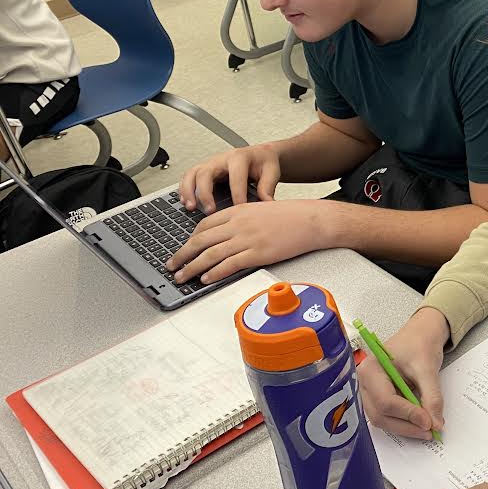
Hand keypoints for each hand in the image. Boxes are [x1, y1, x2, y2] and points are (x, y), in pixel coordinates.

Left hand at [165, 199, 332, 283]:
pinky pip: (228, 264)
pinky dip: (214, 273)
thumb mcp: (262, 210)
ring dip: (191, 267)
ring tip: (182, 277)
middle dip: (182, 254)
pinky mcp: (258, 253)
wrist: (313, 220)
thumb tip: (232, 235)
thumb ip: (244, 220)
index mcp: (238, 211)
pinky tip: (206, 278)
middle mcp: (238, 224)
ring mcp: (247, 239)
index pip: (205, 225)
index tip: (185, 248)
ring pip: (209, 254)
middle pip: (200, 240)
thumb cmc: (294, 216)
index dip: (190, 239)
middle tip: (172, 265)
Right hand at [180, 145, 281, 213]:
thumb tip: (266, 205)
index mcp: (240, 157)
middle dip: (206, 193)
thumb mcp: (271, 172)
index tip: (238, 210)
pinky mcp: (205, 169)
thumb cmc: (264, 163)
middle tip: (210, 211)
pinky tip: (185, 202)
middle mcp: (222, 159)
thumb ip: (268, 187)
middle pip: (206, 173)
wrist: (260, 155)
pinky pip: (189, 177)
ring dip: (189, 191)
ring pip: (192, 174)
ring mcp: (211, 163)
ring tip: (191, 207)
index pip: (235, 177)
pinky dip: (185, 189)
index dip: (237, 194)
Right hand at [360, 307, 449, 439]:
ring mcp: (369, 392)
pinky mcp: (377, 398)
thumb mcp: (428, 369)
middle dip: (406, 426)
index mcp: (371, 370)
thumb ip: (432, 397)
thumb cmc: (419, 344)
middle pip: (380, 415)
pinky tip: (419, 423)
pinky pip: (387, 416)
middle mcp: (364, 383)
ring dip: (405, 427)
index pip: (386, 401)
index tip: (429, 422)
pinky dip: (403, 422)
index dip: (408, 414)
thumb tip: (435, 423)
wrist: (420, 334)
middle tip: (430, 431)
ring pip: (382, 419)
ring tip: (427, 429)